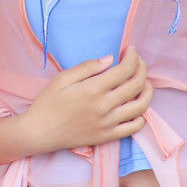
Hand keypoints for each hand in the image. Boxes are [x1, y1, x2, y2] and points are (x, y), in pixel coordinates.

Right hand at [20, 51, 151, 154]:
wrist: (39, 132)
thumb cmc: (47, 103)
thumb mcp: (62, 79)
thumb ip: (87, 67)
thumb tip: (110, 58)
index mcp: (93, 89)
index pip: (124, 70)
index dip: (133, 57)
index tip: (131, 50)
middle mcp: (105, 106)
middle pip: (136, 85)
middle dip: (142, 69)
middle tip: (138, 62)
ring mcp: (109, 123)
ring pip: (141, 106)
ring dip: (147, 91)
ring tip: (143, 82)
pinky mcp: (108, 136)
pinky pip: (134, 127)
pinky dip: (141, 115)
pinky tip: (136, 106)